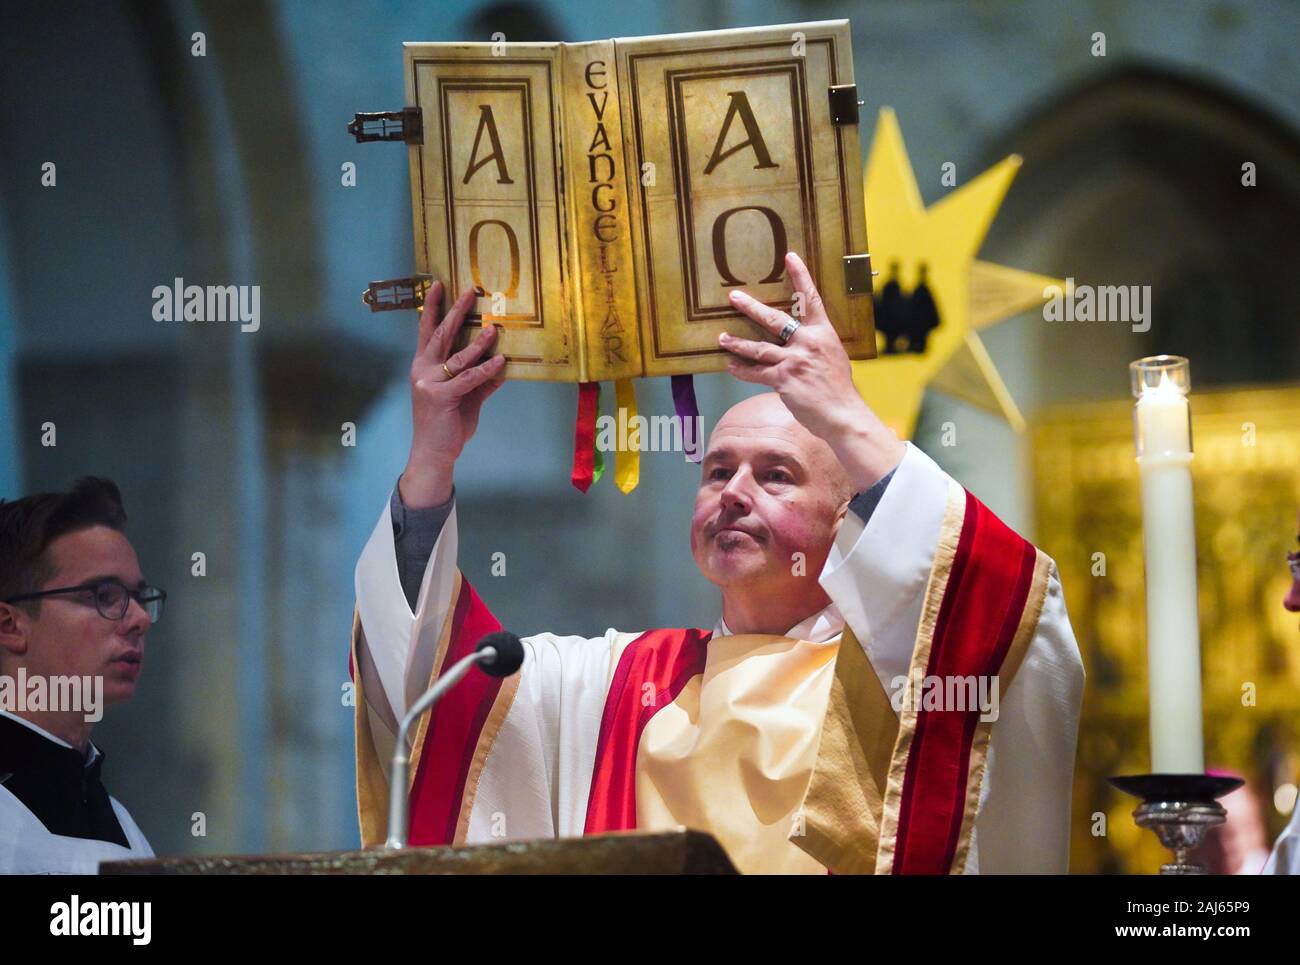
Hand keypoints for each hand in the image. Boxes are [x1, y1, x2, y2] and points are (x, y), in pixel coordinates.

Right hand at [400, 282, 506, 506]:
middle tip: (471, 291)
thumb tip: (501, 365)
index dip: (434, 307)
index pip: (427, 330)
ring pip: (458, 355)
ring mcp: (430, 382)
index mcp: (424, 365)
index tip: (440, 285)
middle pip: (441, 334)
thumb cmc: (447, 424)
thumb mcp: (465, 397)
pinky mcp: (441, 397)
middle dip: (457, 311)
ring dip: (479, 341)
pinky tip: (501, 361)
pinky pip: (469, 378)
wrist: (433, 452)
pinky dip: (486, 369)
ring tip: (495, 328)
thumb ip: (480, 380)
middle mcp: (423, 369)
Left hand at [720, 251, 904, 488]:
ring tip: (721, 337)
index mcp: (823, 333)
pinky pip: (756, 372)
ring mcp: (795, 360)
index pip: (810, 298)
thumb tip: (799, 343)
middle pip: (774, 319)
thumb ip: (815, 346)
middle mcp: (808, 342)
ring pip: (759, 348)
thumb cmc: (838, 389)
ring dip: (737, 343)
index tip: (789, 256)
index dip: (800, 275)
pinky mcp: (784, 379)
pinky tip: (730, 366)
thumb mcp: (832, 358)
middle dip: (751, 308)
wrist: (843, 413)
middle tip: (734, 297)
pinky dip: (742, 370)